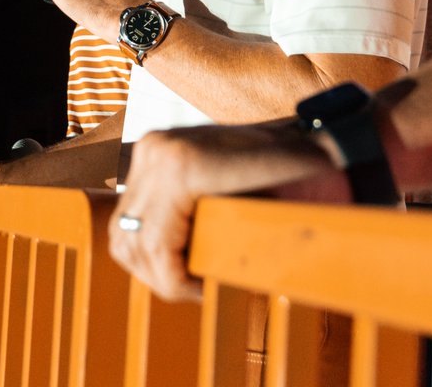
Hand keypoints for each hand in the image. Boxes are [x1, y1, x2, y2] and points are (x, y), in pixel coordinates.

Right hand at [109, 120, 347, 300]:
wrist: (307, 137)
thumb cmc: (300, 177)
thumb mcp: (275, 216)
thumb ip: (240, 254)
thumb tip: (217, 293)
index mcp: (182, 165)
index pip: (156, 248)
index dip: (176, 285)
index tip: (205, 294)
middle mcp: (157, 151)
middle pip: (135, 241)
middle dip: (164, 276)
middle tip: (198, 289)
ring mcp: (151, 147)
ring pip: (125, 228)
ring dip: (151, 260)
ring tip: (188, 273)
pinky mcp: (152, 150)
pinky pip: (131, 208)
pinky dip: (147, 236)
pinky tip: (179, 250)